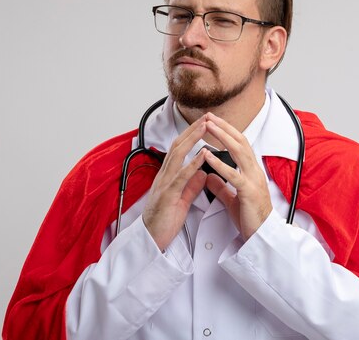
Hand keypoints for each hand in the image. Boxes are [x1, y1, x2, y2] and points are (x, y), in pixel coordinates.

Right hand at [142, 116, 208, 250]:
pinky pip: (180, 177)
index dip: (192, 134)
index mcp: (168, 176)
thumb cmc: (164, 221)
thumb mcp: (181, 200)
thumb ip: (191, 185)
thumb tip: (203, 173)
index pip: (179, 149)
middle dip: (193, 129)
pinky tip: (202, 155)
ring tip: (206, 127)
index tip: (205, 124)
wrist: (150, 241)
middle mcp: (164, 176)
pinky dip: (192, 164)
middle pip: (178, 146)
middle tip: (207, 116)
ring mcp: (164, 184)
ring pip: (177, 156)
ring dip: (193, 139)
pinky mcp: (167, 196)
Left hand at [203, 112, 272, 239]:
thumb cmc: (249, 219)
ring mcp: (254, 180)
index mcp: (251, 171)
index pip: (240, 144)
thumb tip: (207, 175)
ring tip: (208, 127)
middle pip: (240, 142)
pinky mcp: (249, 193)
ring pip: (239, 152)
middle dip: (224, 127)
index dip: (227, 131)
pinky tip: (207, 156)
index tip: (213, 122)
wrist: (262, 238)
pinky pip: (234, 175)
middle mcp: (255, 172)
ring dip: (222, 137)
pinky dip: (220, 164)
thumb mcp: (231, 199)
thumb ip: (221, 186)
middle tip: (209, 116)